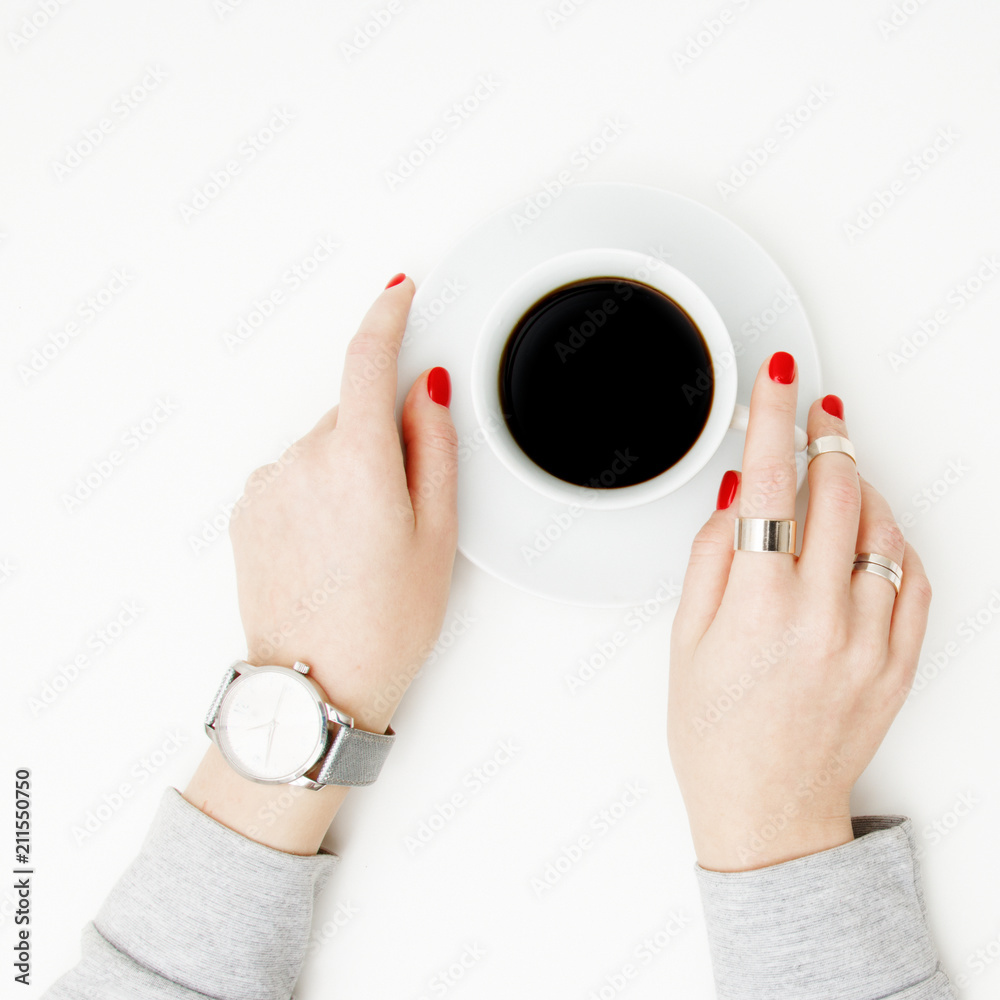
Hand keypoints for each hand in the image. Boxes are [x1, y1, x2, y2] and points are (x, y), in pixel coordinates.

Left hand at [185, 275, 457, 852]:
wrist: (314, 685)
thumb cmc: (384, 624)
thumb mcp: (437, 536)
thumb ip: (434, 447)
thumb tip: (425, 389)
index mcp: (359, 462)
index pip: (367, 359)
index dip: (386, 316)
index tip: (397, 293)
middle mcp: (302, 462)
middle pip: (352, 413)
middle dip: (382, 438)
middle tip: (401, 508)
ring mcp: (269, 485)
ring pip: (323, 445)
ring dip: (347, 470)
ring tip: (361, 542)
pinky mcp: (248, 508)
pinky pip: (293, 473)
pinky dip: (316, 490)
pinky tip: (329, 545)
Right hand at [667, 352, 931, 871]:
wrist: (768, 809)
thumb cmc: (717, 733)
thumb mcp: (685, 639)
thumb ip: (711, 555)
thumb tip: (740, 492)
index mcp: (757, 607)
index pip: (772, 483)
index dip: (775, 417)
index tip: (781, 376)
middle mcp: (821, 617)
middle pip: (836, 491)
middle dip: (826, 435)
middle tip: (817, 411)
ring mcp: (870, 639)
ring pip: (882, 525)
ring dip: (859, 483)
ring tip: (835, 473)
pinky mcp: (900, 659)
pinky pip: (913, 575)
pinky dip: (894, 537)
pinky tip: (868, 529)